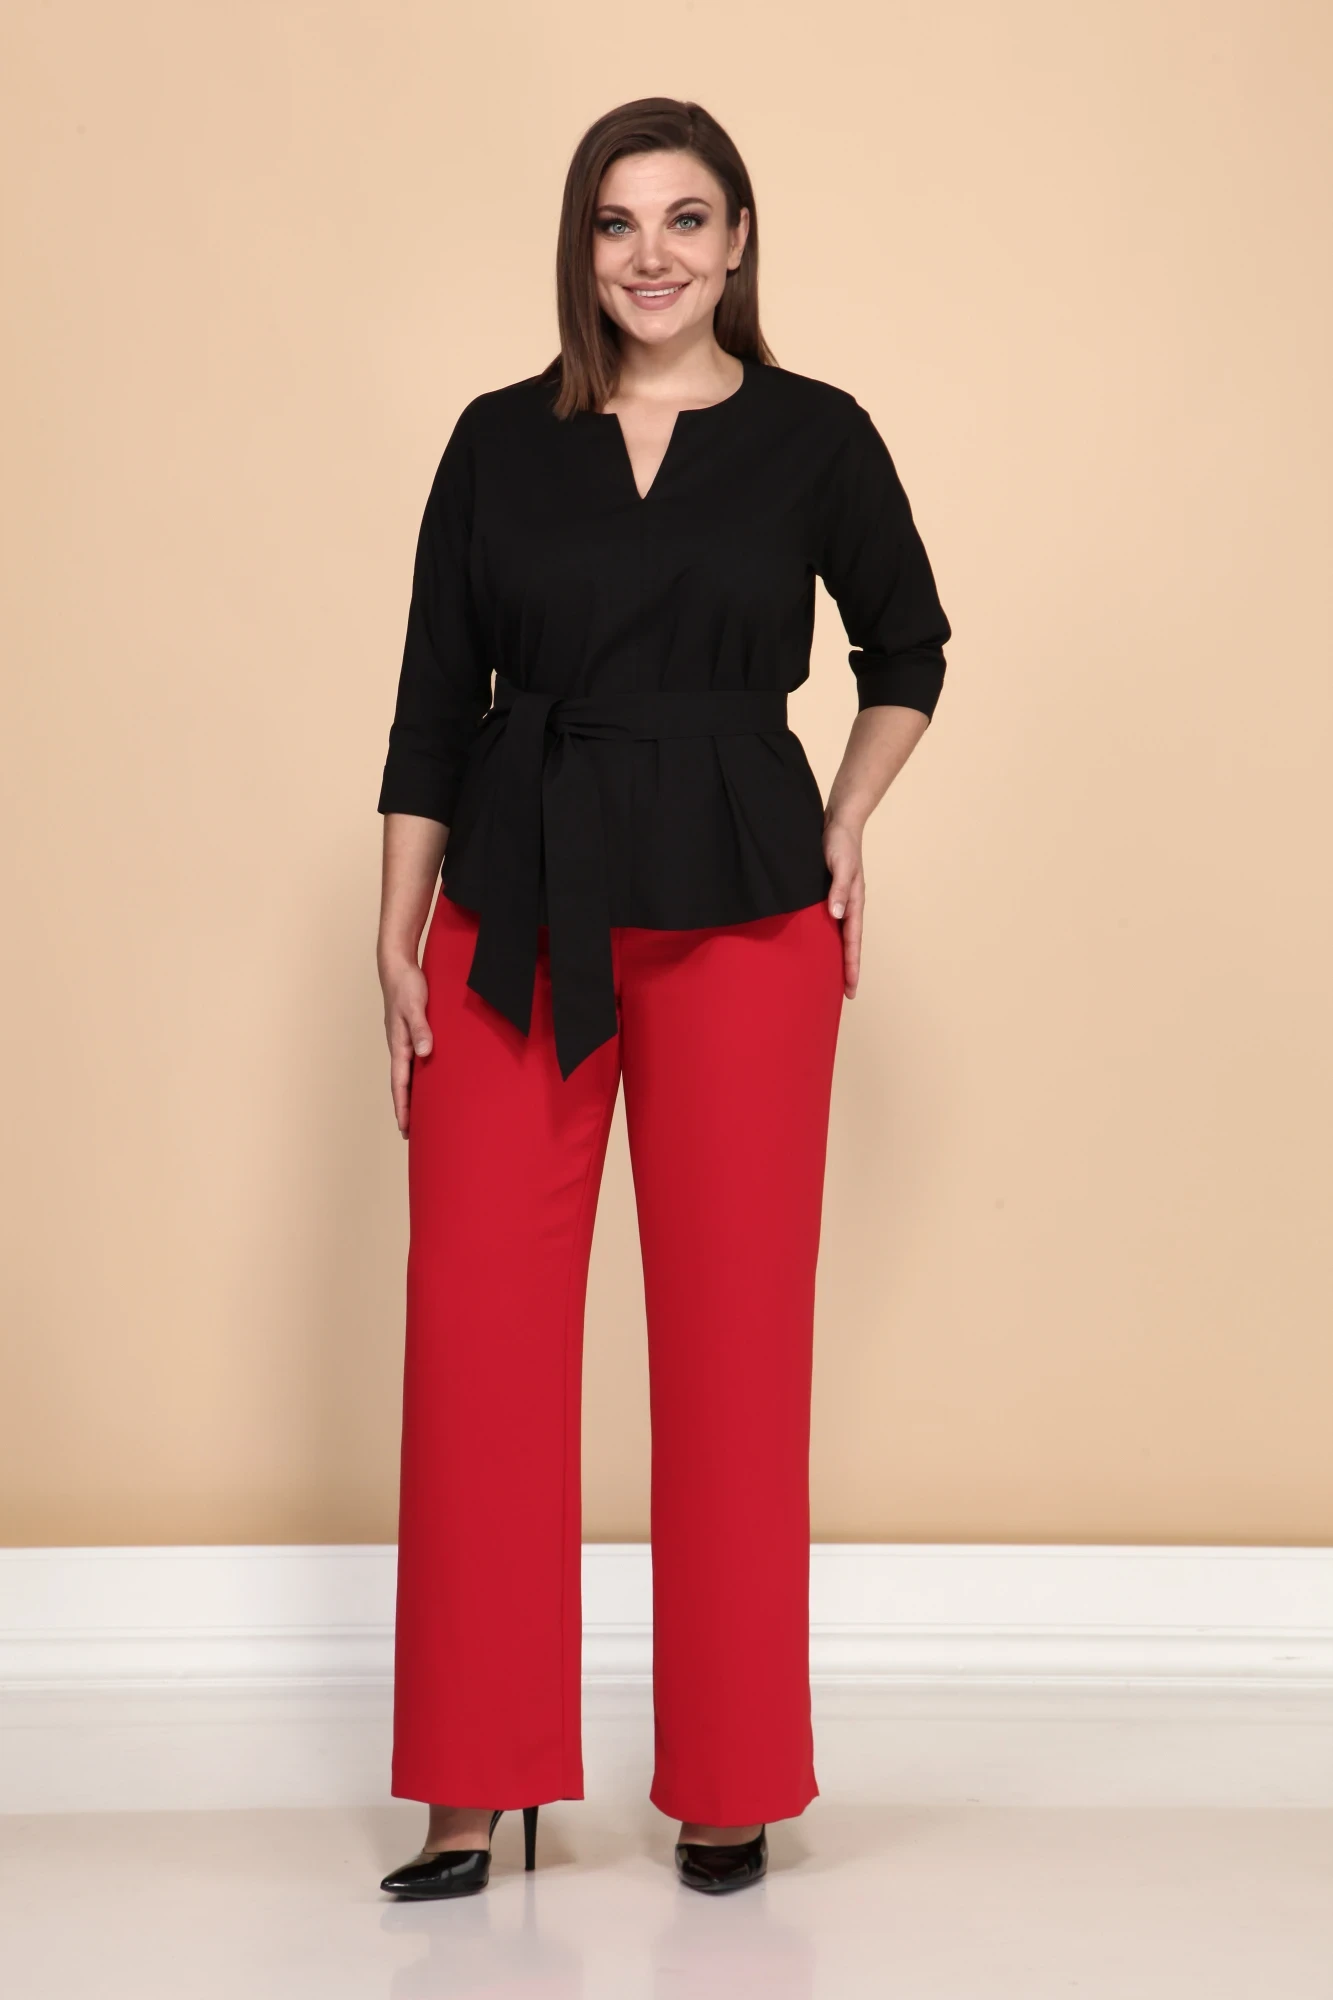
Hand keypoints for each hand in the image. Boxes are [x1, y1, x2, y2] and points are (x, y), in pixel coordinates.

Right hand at [380, 951, 432, 1136]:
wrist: (398, 966)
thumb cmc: (406, 985)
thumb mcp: (415, 1005)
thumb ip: (421, 1028)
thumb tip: (424, 1052)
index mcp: (399, 1044)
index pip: (400, 1083)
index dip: (403, 1107)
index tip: (404, 1128)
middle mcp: (399, 1046)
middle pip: (401, 1085)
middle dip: (405, 1109)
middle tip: (410, 1134)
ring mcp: (404, 1041)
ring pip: (406, 1075)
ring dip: (410, 1096)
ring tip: (418, 1116)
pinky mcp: (410, 1034)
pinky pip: (413, 1062)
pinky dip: (417, 1077)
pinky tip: (426, 1082)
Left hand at [823, 816, 864, 998]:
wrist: (839, 820)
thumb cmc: (840, 841)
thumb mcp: (840, 864)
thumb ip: (839, 889)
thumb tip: (837, 915)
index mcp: (854, 902)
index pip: (852, 941)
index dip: (852, 966)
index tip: (851, 989)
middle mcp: (848, 905)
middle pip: (848, 943)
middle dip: (847, 969)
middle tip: (845, 994)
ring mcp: (839, 900)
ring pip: (838, 934)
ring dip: (836, 955)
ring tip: (830, 977)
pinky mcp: (828, 893)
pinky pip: (827, 922)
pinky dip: (825, 937)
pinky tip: (816, 945)